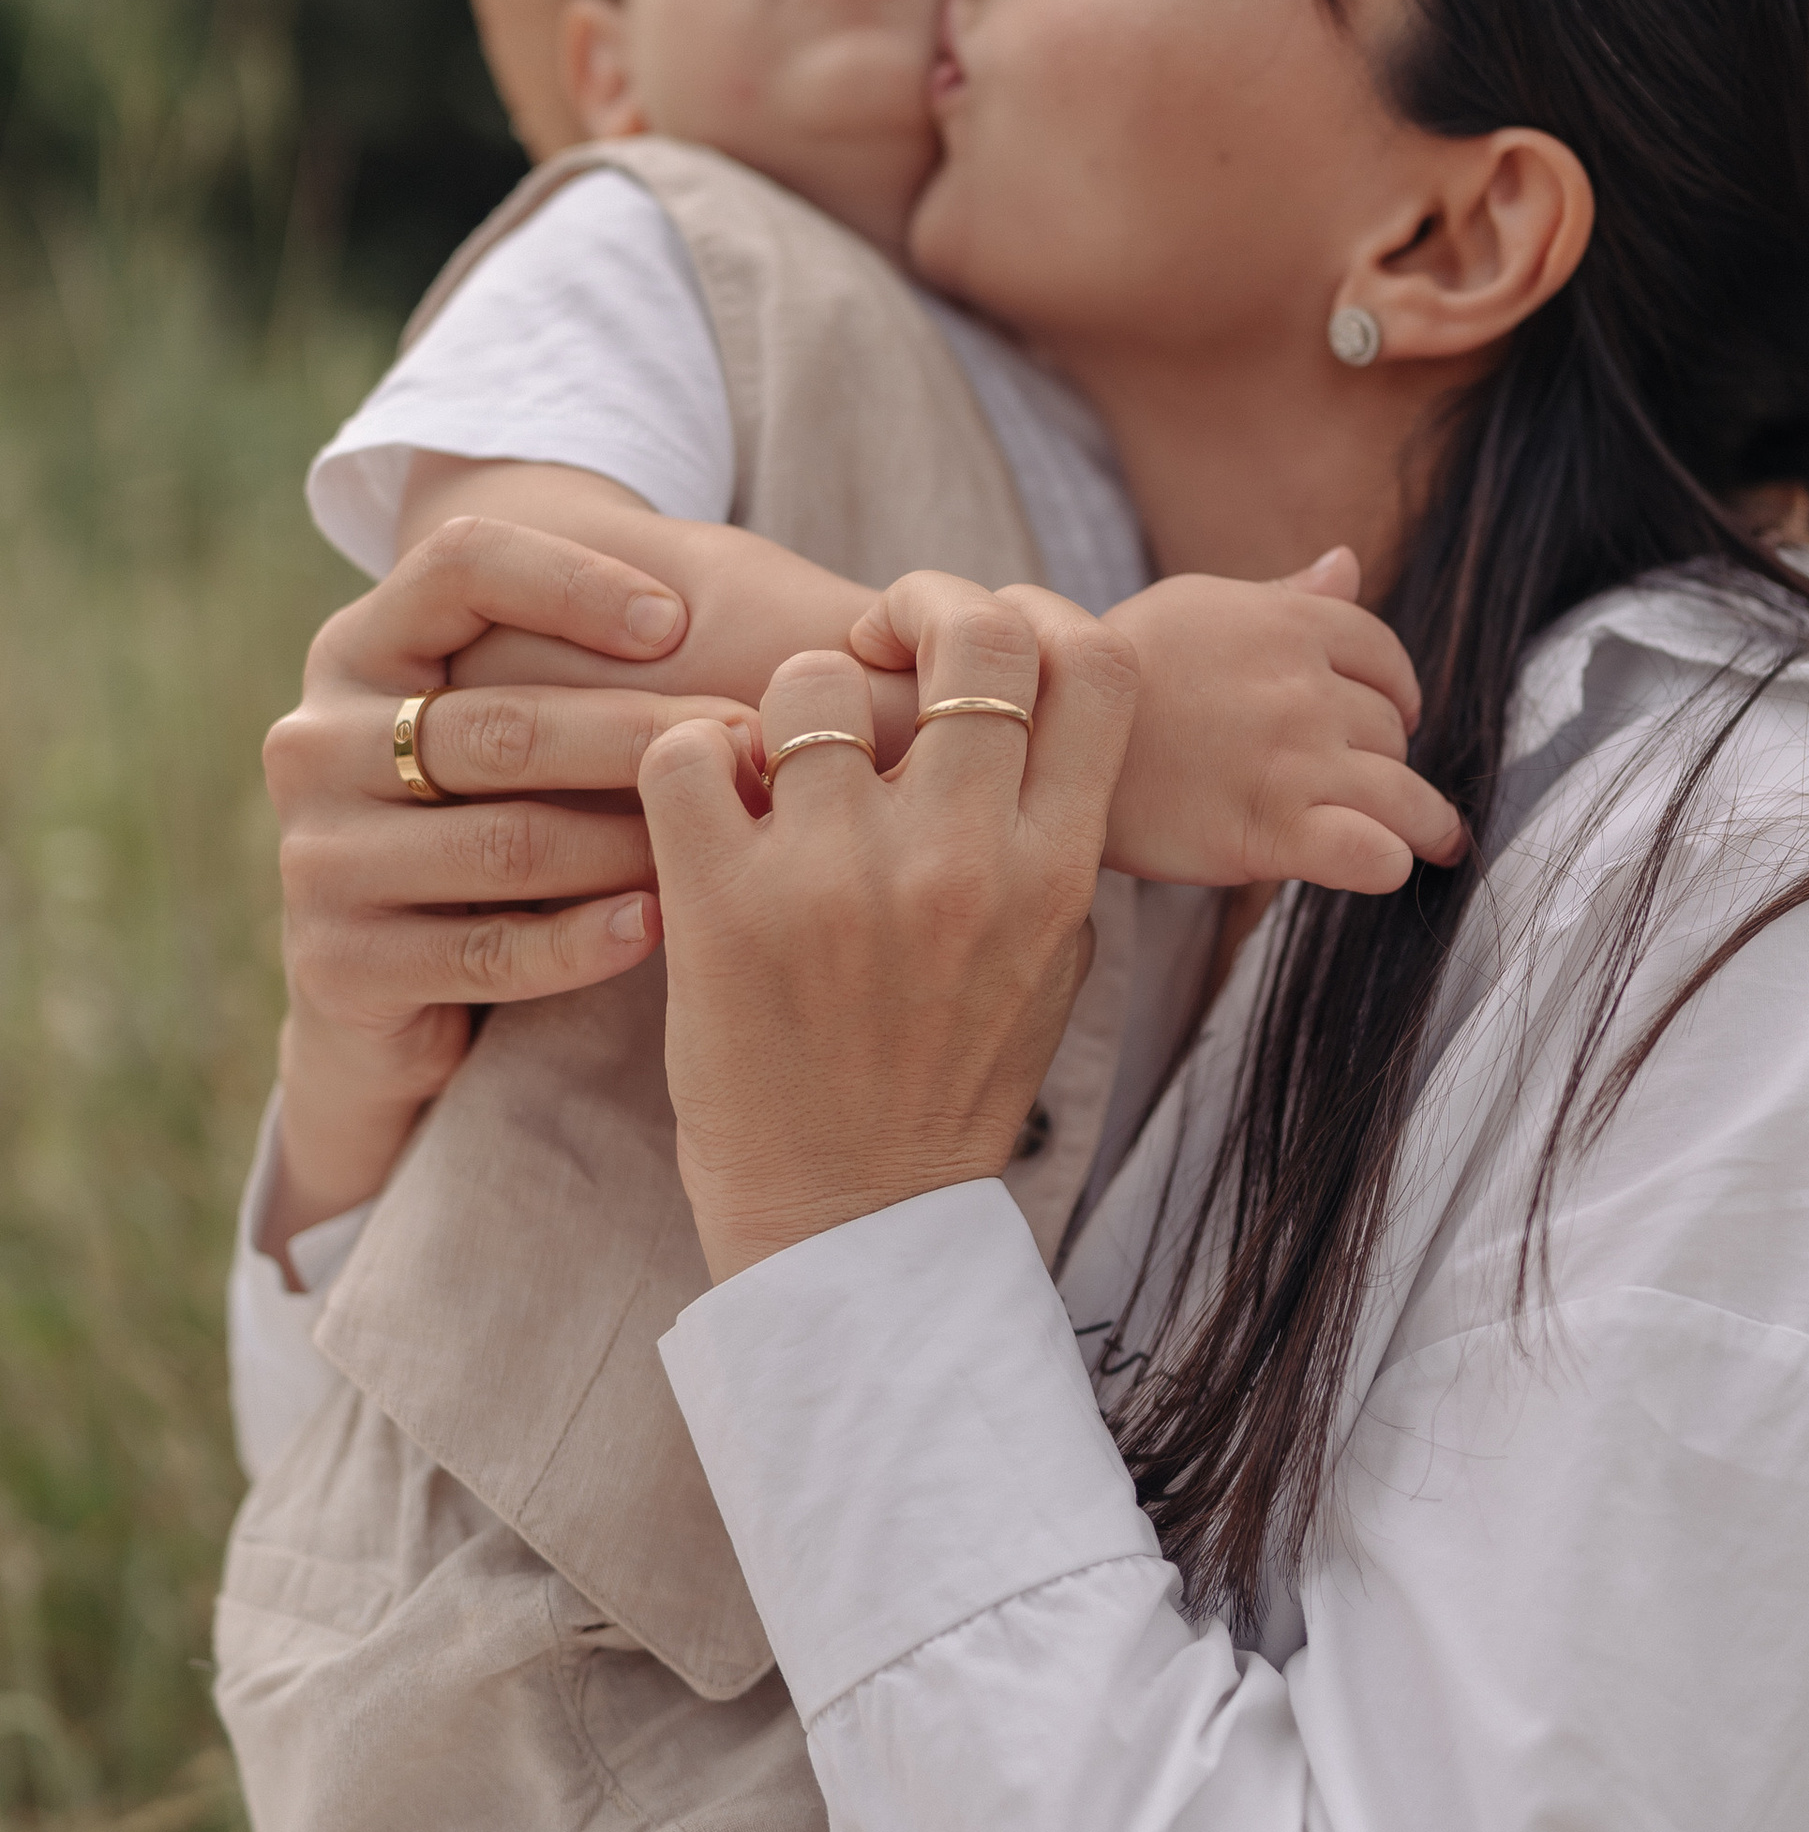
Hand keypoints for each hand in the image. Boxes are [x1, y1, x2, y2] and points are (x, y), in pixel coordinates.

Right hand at [262, 516, 751, 1259]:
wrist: (415, 986)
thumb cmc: (534, 812)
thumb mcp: (570, 713)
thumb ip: (660, 649)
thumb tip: (869, 624)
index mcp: (365, 641)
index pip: (460, 561)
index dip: (573, 580)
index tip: (681, 617)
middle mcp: (316, 735)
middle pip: (501, 716)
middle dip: (643, 734)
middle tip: (758, 748)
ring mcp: (316, 853)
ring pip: (502, 837)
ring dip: (632, 841)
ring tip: (741, 842)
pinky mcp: (335, 963)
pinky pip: (483, 948)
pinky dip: (584, 940)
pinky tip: (664, 927)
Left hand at [638, 576, 1138, 1281]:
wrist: (850, 1224)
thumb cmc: (949, 1084)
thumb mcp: (1052, 956)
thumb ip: (1055, 830)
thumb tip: (1036, 699)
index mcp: (1056, 870)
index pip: (1096, 662)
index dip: (1038, 613)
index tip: (983, 642)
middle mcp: (962, 861)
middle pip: (970, 635)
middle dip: (921, 607)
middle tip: (880, 646)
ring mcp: (839, 879)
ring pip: (814, 679)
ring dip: (792, 704)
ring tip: (777, 769)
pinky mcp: (724, 909)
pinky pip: (689, 748)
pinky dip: (688, 755)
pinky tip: (710, 808)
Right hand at [1098, 550, 1463, 890]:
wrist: (1043, 737)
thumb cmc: (1118, 674)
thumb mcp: (1198, 607)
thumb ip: (1284, 596)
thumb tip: (1348, 562)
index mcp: (1290, 625)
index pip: (1386, 659)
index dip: (1399, 692)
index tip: (1395, 718)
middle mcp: (1303, 689)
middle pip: (1390, 731)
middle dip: (1384, 756)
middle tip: (1362, 781)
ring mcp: (1293, 762)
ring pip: (1404, 795)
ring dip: (1424, 821)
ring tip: (1433, 840)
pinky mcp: (1272, 833)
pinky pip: (1371, 854)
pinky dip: (1388, 862)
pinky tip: (1383, 863)